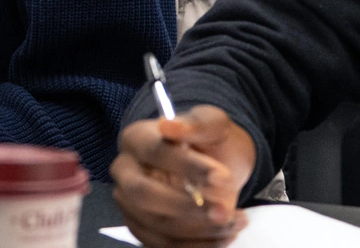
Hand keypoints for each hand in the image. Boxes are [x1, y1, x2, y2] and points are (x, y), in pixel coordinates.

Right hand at [111, 107, 255, 246]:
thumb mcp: (212, 124)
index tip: (222, 178)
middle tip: (223, 212)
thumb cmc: (209, 142)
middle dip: (186, 207)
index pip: (155, 152)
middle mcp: (125, 172)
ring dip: (199, 231)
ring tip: (234, 222)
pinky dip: (198, 246)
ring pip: (156, 226)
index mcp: (136, 139)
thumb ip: (197, 125)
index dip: (188, 167)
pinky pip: (164, 246)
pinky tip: (224, 236)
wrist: (215, 168)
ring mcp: (130, 204)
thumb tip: (169, 127)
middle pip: (143, 195)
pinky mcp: (143, 230)